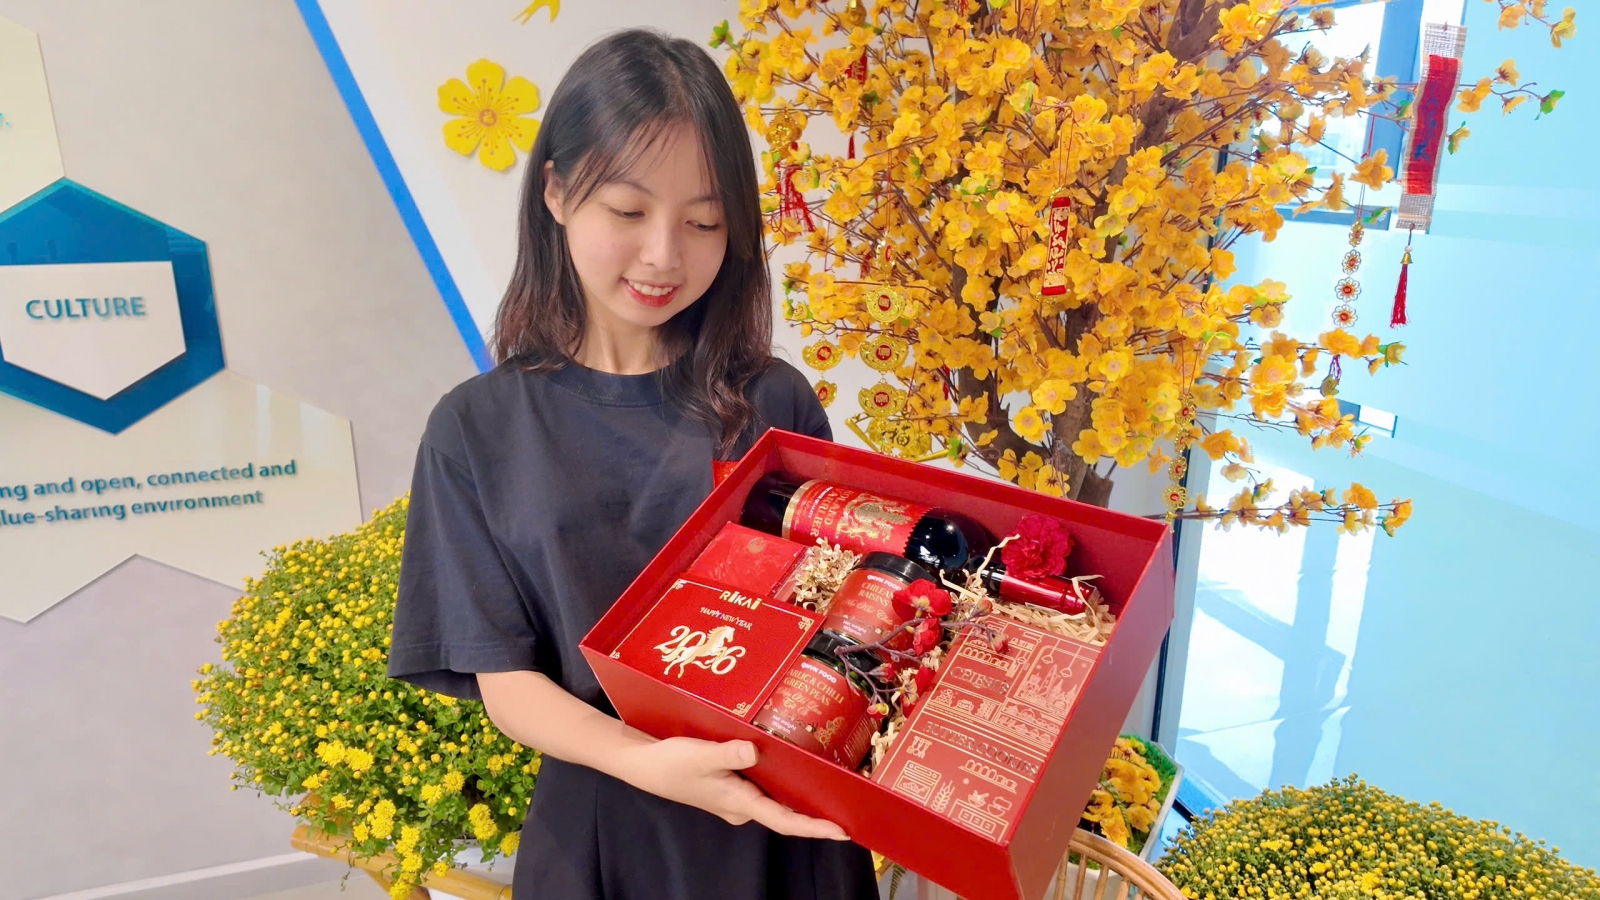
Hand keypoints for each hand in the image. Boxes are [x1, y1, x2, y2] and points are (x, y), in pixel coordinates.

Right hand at [616, 736, 849, 840]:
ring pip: (775, 799)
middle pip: (786, 812)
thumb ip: (729, 753)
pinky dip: (782, 781)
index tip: (841, 831)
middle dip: (815, 812)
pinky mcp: (731, 786)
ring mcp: (737, 798)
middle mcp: (743, 806)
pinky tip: (793, 766)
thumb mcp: (701, 755)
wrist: (645, 765)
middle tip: (849, 804)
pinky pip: (764, 787)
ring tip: (832, 786)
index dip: (814, 827)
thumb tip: (754, 750)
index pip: (785, 820)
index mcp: (741, 803)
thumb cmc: (672, 762)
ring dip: (800, 796)